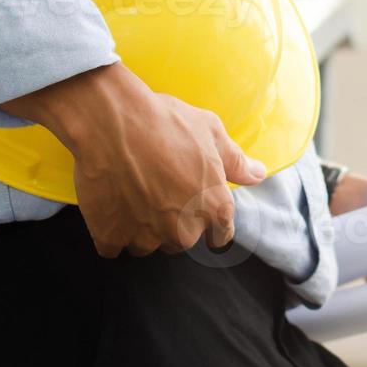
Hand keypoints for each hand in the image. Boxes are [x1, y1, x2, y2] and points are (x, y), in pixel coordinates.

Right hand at [1, 63, 266, 257]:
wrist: (112, 122)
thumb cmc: (166, 122)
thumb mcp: (211, 132)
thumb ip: (236, 161)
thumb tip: (258, 175)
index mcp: (214, 208)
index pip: (220, 236)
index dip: (209, 225)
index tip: (195, 212)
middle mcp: (183, 230)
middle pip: (180, 240)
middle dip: (170, 222)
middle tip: (156, 189)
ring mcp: (145, 238)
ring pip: (145, 245)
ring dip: (139, 228)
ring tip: (130, 193)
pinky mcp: (110, 238)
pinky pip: (112, 245)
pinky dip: (109, 229)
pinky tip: (108, 203)